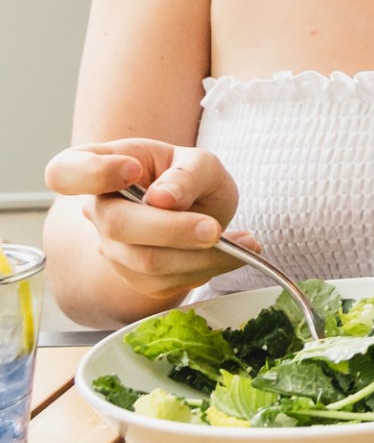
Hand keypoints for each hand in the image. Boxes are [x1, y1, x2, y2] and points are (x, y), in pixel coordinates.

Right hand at [44, 138, 247, 309]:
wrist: (200, 209)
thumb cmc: (190, 177)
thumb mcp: (201, 162)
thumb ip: (187, 174)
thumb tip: (163, 198)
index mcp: (101, 165)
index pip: (65, 171)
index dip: (92, 174)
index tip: (132, 171)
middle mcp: (97, 209)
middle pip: (115, 225)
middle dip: (170, 229)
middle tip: (213, 229)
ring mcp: (112, 247)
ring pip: (144, 260)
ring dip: (197, 255)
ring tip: (238, 242)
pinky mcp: (135, 277)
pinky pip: (166, 280)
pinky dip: (207, 268)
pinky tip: (232, 252)